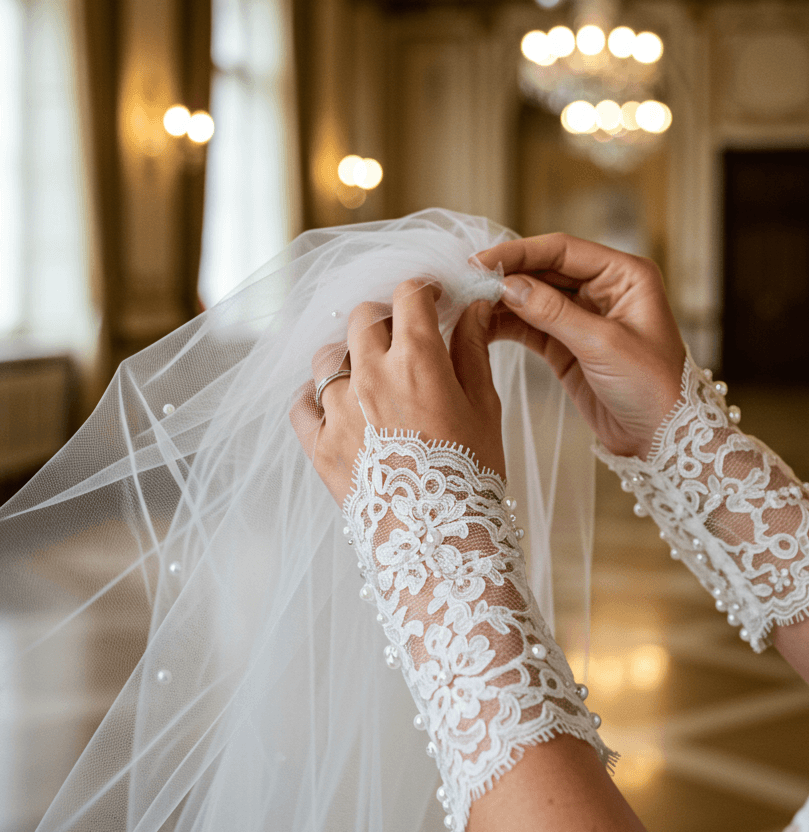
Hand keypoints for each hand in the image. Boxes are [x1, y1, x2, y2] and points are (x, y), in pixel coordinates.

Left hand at [290, 280, 505, 503]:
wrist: (438, 541)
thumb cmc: (471, 473)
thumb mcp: (484, 405)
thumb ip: (472, 350)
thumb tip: (474, 310)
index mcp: (416, 359)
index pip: (408, 296)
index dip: (422, 290)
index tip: (432, 300)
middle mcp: (369, 375)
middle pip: (363, 317)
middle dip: (385, 318)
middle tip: (403, 337)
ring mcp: (337, 409)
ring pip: (328, 356)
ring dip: (348, 356)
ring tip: (368, 374)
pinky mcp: (318, 444)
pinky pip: (301, 403)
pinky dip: (314, 397)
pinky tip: (334, 404)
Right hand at [476, 233, 684, 458]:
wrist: (664, 440)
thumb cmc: (653, 388)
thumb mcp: (603, 345)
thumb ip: (553, 312)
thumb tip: (507, 285)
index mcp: (625, 275)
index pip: (563, 250)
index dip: (519, 252)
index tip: (481, 261)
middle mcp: (605, 288)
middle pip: (544, 269)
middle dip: (506, 275)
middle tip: (465, 280)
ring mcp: (584, 316)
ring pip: (533, 296)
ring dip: (502, 300)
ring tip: (467, 303)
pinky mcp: (568, 344)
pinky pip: (531, 325)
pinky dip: (506, 324)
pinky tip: (481, 325)